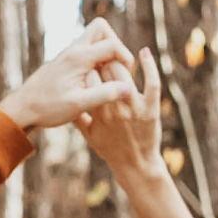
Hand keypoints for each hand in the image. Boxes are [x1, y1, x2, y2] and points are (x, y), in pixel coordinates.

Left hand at [0, 19, 139, 143]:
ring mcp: (68, 53)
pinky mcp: (65, 60)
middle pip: (101, 27)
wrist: (22, 108)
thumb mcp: (78, 105)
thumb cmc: (48, 108)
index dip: (126, 57)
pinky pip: (86, 48)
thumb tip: (128, 88)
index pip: (112, 44)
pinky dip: (96, 57)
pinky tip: (96, 79)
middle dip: (116, 43)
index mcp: (78, 57)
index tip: (127, 75)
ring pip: (93, 37)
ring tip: (109, 74)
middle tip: (118, 66)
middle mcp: (73, 50)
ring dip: (106, 50)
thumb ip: (104, 95)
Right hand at [78, 42, 166, 172]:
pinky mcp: (151, 109)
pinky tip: (144, 52)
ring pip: (124, 74)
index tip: (88, 62)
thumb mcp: (88, 135)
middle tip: (102, 54)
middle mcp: (114, 109)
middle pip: (106, 73)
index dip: (87, 67)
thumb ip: (77, 117)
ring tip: (117, 55)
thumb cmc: (110, 149)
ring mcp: (134, 108)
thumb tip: (65, 99)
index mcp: (98, 113)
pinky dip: (149, 66)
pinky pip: (152, 83)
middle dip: (102, 61)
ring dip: (119, 61)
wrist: (135, 165)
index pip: (88, 80)